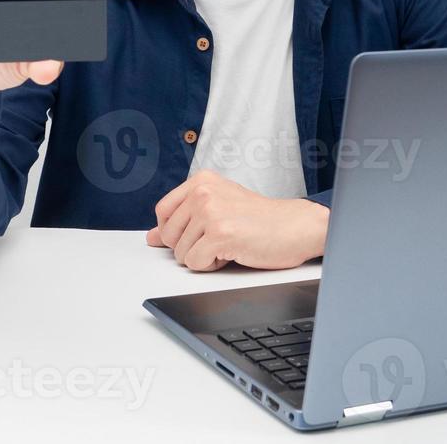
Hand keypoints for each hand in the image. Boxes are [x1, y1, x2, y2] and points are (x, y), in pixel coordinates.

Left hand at [146, 169, 329, 271]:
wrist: (295, 226)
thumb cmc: (260, 219)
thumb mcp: (218, 208)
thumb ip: (183, 220)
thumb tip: (151, 238)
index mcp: (201, 181)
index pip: (162, 212)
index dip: (174, 232)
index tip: (196, 234)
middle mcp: (202, 191)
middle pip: (169, 236)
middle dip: (190, 247)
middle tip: (218, 239)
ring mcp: (210, 211)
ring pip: (181, 253)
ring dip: (204, 257)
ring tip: (229, 244)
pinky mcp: (220, 233)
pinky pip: (195, 263)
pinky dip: (212, 266)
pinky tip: (232, 252)